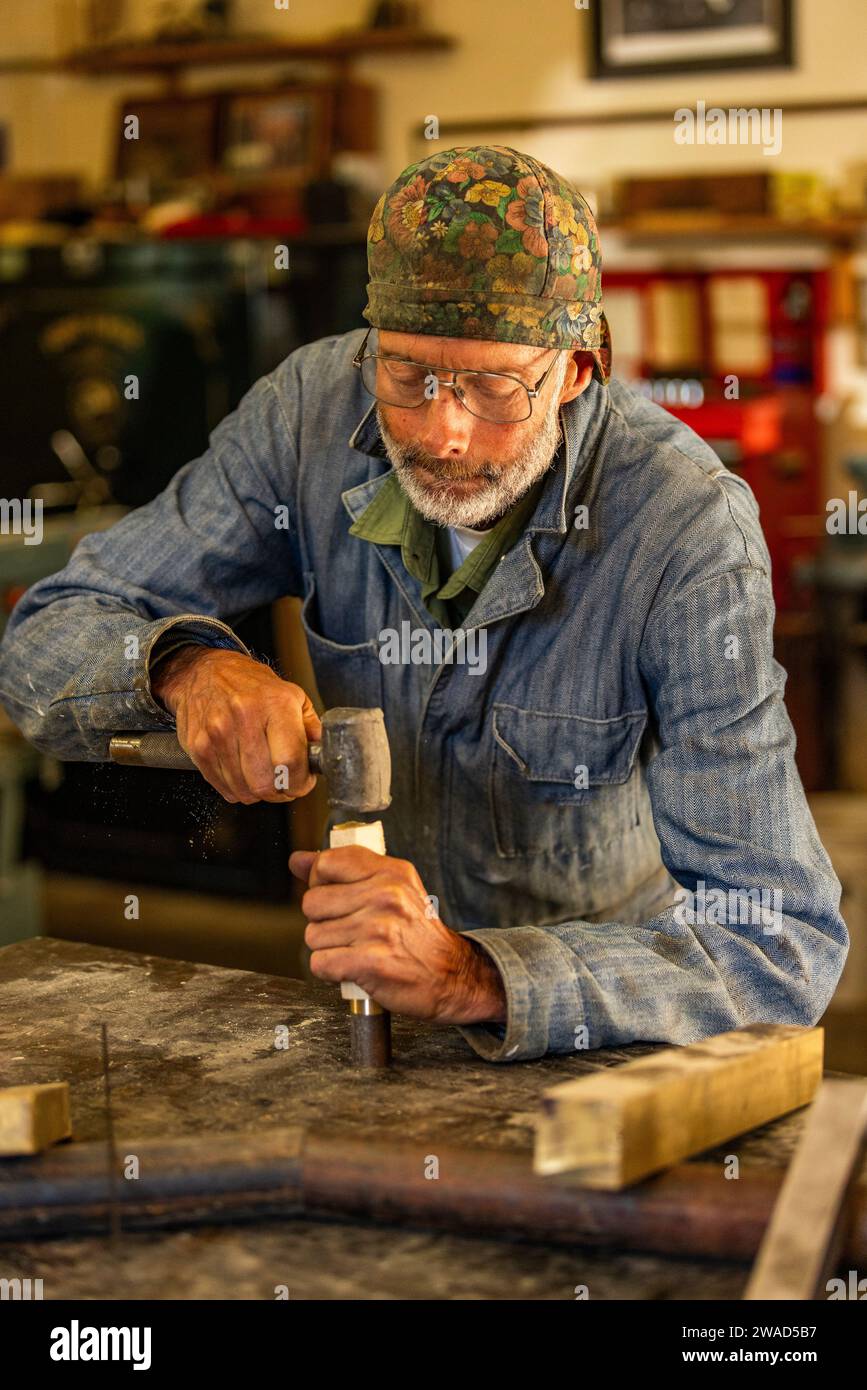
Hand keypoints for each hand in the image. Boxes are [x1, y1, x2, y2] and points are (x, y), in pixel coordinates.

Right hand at [152, 646, 320, 803]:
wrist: (205, 671)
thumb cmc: (251, 685)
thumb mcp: (292, 695)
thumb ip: (311, 728)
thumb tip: (324, 756)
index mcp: (275, 704)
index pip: (290, 761)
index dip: (301, 782)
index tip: (304, 782)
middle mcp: (244, 717)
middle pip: (266, 783)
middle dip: (281, 792)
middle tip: (284, 783)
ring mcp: (218, 733)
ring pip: (245, 791)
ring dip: (259, 793)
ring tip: (263, 775)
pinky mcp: (198, 747)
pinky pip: (224, 788)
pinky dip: (238, 789)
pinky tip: (243, 772)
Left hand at [289, 845, 507, 1024]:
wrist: (452, 975)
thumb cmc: (417, 934)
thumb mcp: (391, 889)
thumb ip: (344, 871)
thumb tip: (298, 860)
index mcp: (390, 873)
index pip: (327, 862)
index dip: (321, 882)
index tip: (336, 896)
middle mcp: (385, 896)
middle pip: (312, 902)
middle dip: (323, 921)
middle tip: (350, 930)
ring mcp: (377, 929)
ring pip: (313, 935)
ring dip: (329, 948)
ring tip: (356, 949)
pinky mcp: (370, 962)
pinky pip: (320, 963)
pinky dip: (331, 970)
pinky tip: (352, 967)